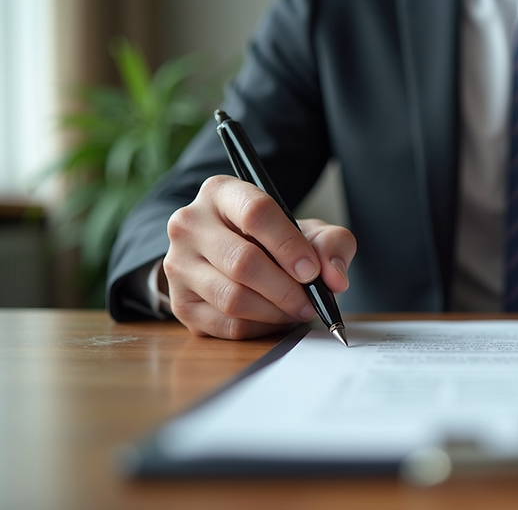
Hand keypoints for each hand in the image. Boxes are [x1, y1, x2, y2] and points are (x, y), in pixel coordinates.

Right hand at [162, 175, 355, 339]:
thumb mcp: (310, 231)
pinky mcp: (180, 303)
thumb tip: (335, 278)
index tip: (312, 271)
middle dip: (287, 288)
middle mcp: (190, 224)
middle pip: (243, 262)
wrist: (236, 259)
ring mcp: (178, 265)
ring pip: (233, 298)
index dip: (289, 246)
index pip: (256, 213)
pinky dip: (260, 327)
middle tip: (311, 301)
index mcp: (220, 192)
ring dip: (276, 311)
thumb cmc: (275, 241)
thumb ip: (333, 244)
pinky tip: (274, 317)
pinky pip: (227, 325)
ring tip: (297, 309)